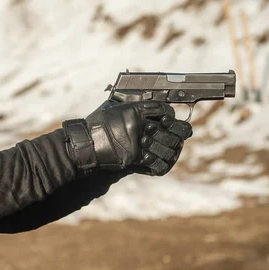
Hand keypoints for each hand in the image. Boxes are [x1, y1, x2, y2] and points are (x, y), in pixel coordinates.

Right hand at [63, 100, 191, 175]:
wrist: (84, 145)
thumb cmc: (96, 126)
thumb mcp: (113, 108)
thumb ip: (131, 107)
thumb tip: (151, 105)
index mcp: (132, 110)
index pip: (162, 109)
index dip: (171, 114)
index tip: (172, 119)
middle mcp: (137, 125)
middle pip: (170, 128)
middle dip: (181, 131)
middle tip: (185, 132)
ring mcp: (136, 143)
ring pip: (167, 147)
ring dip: (174, 149)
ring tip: (175, 148)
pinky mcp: (133, 159)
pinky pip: (157, 163)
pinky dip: (164, 164)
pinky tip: (166, 161)